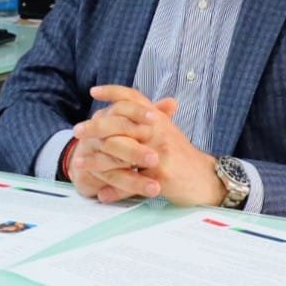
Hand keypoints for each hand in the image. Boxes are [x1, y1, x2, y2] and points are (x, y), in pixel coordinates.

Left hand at [72, 85, 224, 206]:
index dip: (114, 92)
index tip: (94, 91)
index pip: (135, 98)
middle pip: (122, 122)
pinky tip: (102, 193)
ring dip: (98, 160)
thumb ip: (149, 121)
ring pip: (121, 152)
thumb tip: (126, 107)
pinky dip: (115, 189)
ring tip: (79, 164)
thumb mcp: (168, 133)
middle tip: (77, 130)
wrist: (207, 180)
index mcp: (159, 120)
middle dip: (96, 127)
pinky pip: (132, 182)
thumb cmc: (184, 157)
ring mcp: (160, 152)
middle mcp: (159, 131)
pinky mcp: (162, 175)